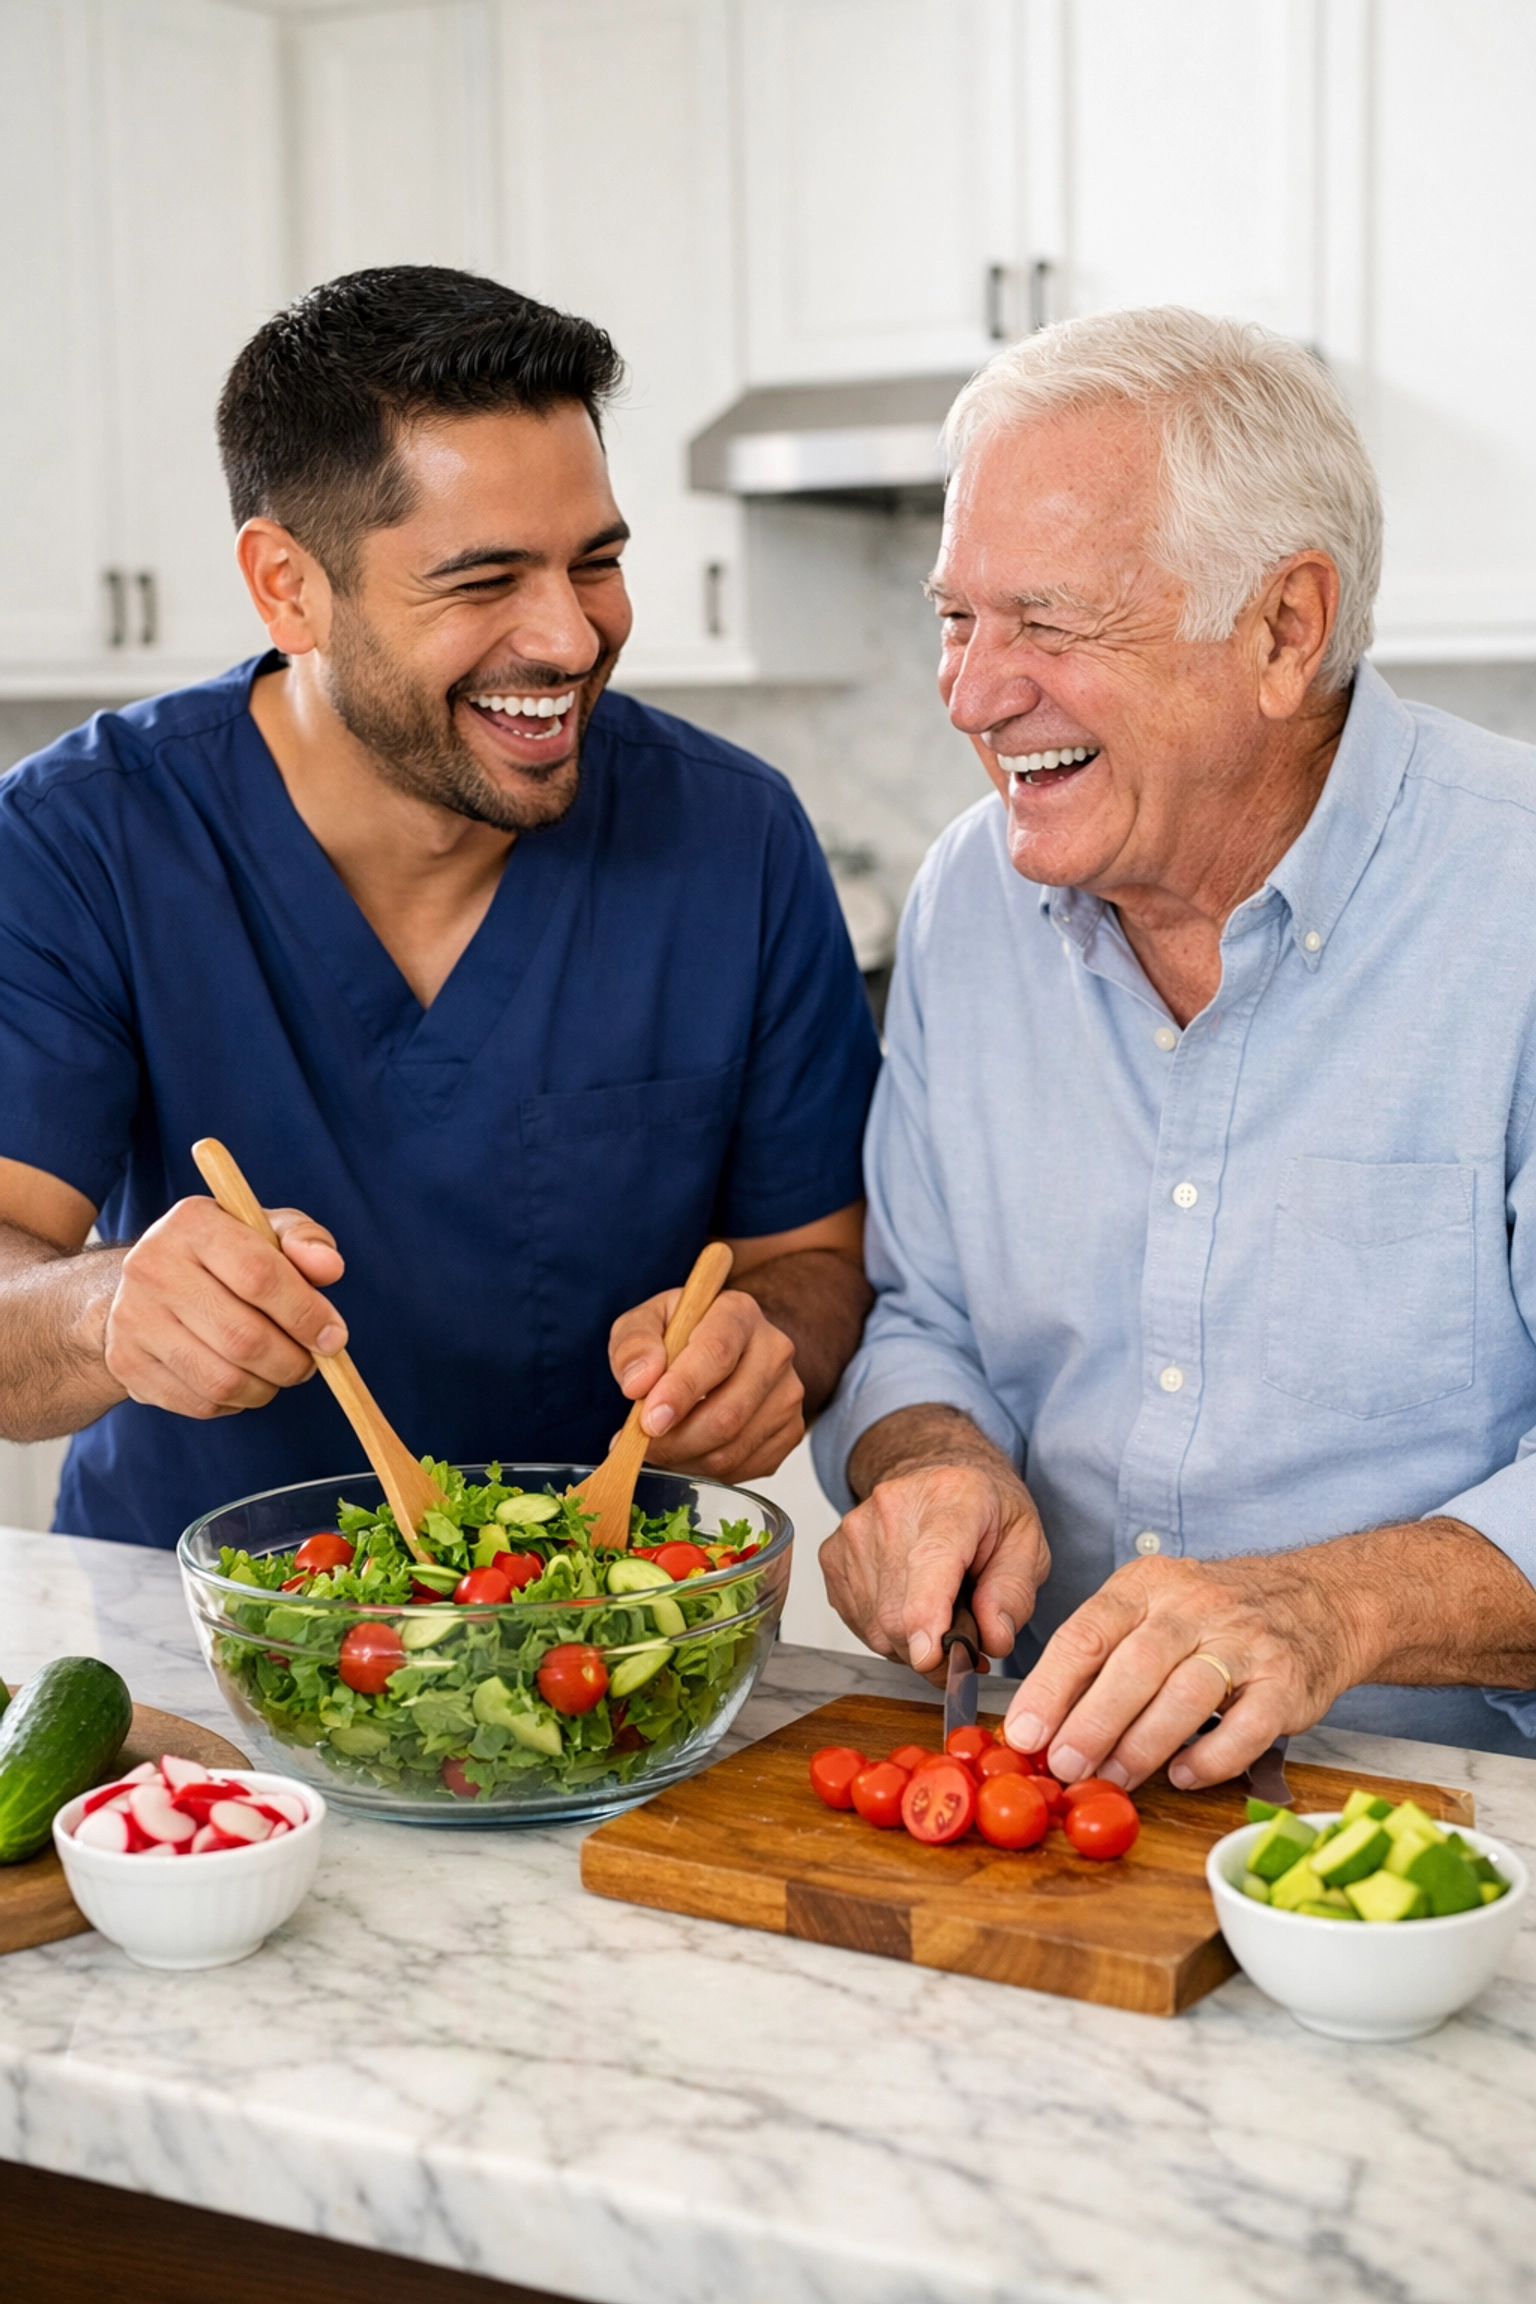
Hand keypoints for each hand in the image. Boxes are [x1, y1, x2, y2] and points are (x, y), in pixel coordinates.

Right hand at [103, 1198, 346, 1418]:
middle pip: (243, 1337)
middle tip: (310, 1363)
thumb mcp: (265, 1232)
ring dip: (267, 1387)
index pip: (259, 1275)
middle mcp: (152, 1267)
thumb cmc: (224, 1256)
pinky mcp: (127, 1363)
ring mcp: (132, 1318)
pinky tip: (242, 1380)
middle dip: (292, 1361)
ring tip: (278, 1371)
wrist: (146, 1284)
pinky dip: (236, 1402)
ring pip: (223, 1380)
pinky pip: (200, 1403)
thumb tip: (329, 1268)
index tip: (334, 1337)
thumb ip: (305, 1241)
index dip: (306, 1314)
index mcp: (192, 1224)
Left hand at [607, 1287, 803, 1479]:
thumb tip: (639, 1383)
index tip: (649, 1421)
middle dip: (675, 1441)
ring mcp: (787, 1394)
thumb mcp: (646, 1323)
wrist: (725, 1350)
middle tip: (640, 1444)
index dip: (680, 1392)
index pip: (716, 1354)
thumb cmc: (682, 1335)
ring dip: (683, 1459)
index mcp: (738, 1313)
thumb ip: (633, 1343)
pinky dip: (703, 1470)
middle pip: (727, 1413)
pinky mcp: (790, 1431)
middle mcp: (774, 1351)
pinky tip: (687, 1451)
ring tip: (659, 1446)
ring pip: (732, 1449)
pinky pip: (742, 1469)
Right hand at [820, 1462, 1049, 1682]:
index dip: (926, 1614)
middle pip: (900, 1611)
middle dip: (936, 1648)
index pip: (931, 1560)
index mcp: (951, 1498)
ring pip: (878, 1626)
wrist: (939, 1481)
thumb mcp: (1027, 1542)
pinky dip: (890, 1631)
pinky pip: (861, 1622)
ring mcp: (855, 1531)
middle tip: (968, 1637)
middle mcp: (893, 1509)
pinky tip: (911, 1603)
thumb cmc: (986, 1511)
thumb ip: (1015, 1592)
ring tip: (941, 1610)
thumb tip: (993, 1638)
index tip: (930, 1656)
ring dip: (914, 1642)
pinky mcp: (832, 1554)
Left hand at [1002, 1547, 1372, 1790]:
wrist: (1319, 1600)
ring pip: (1186, 1694)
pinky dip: (1211, 1757)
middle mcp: (1195, 1605)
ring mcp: (1245, 1641)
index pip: (1088, 1631)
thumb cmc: (1215, 1615)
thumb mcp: (1153, 1607)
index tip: (1024, 1732)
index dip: (1050, 1686)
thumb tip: (1041, 1722)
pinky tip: (1182, 1776)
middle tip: (1063, 1764)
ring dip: (1142, 1744)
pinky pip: (1247, 1726)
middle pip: (1134, 1664)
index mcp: (1148, 1584)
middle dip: (1092, 1721)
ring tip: (1111, 1778)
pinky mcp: (1287, 1682)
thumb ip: (1103, 1654)